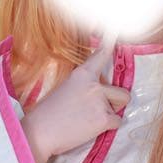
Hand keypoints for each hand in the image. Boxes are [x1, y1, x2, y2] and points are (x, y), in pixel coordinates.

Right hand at [22, 32, 129, 162]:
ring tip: (92, 119)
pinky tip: (90, 128)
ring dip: (112, 114)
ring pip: (121, 107)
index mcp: (82, 74)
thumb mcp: (64, 89)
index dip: (110, 44)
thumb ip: (83, 86)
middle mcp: (94, 85)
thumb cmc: (47, 114)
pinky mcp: (103, 119)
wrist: (40, 132)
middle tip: (97, 109)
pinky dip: (107, 128)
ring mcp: (100, 101)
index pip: (101, 56)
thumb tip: (96, 91)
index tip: (115, 29)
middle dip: (116, 102)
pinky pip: (117, 122)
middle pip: (122, 92)